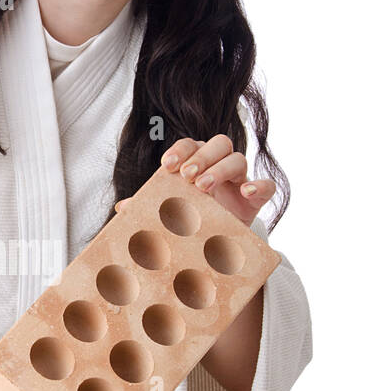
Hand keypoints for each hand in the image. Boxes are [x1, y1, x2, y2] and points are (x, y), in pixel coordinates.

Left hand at [116, 135, 275, 225]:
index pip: (190, 145)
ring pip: (238, 158)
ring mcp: (240, 181)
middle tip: (187, 176)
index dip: (180, 150)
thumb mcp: (171, 215)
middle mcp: (219, 166)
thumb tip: (123, 208)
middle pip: (218, 143)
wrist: (217, 247)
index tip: (167, 165)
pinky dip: (260, 185)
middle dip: (201, 156)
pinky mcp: (257, 199)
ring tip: (204, 187)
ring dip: (221, 168)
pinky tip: (247, 191)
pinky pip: (267, 185)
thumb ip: (150, 207)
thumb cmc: (191, 222)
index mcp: (197, 164)